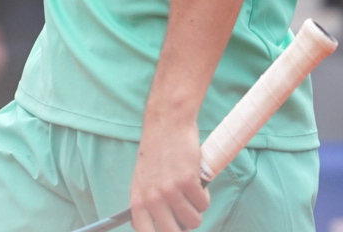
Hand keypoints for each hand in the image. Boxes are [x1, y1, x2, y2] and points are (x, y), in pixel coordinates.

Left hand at [130, 116, 209, 231]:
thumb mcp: (143, 179)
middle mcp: (152, 198)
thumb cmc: (157, 150)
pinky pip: (204, 204)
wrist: (167, 122)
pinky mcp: (188, 181)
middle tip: (187, 214)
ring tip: (191, 192)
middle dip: (184, 227)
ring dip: (197, 210)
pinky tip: (197, 182)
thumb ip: (148, 203)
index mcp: (138, 199)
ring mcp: (170, 190)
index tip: (173, 230)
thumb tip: (161, 228)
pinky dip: (204, 196)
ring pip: (193, 221)